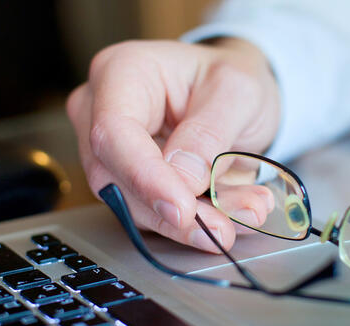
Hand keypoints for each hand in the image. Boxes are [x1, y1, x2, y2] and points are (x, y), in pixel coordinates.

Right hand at [66, 38, 279, 252]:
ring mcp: (114, 152)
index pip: (113, 132)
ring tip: (246, 214)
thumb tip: (183, 181)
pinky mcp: (133, 183)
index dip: (145, 176)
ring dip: (194, 223)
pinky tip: (237, 214)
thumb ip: (209, 133)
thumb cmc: (228, 77)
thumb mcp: (236, 90)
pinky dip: (200, 222)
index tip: (182, 209)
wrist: (236, 93)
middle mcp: (103, 113)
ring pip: (136, 206)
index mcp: (122, 72)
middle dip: (173, 213)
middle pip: (117, 178)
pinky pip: (157, 214)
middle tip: (222, 228)